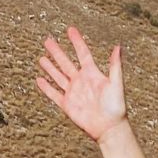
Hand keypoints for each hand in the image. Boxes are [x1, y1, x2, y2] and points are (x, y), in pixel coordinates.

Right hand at [36, 27, 125, 143]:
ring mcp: (73, 93)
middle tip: (48, 40)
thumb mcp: (116, 84)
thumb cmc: (116, 107)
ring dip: (50, 67)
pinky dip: (46, 87)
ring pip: (58, 77)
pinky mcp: (68, 105)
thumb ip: (115, 66)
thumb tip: (118, 47)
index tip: (70, 30)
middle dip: (57, 52)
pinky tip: (39, 80)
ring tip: (41, 58)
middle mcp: (81, 81)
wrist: (110, 128)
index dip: (76, 41)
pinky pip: (54, 94)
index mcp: (93, 74)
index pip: (82, 53)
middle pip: (66, 63)